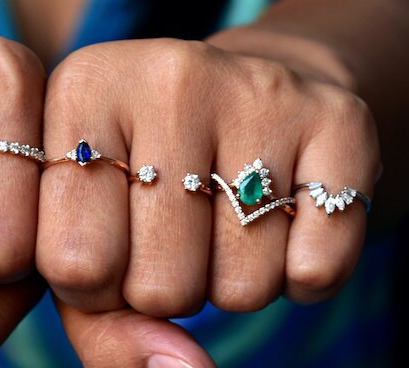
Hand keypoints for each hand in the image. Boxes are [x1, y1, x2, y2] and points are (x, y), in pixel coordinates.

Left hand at [37, 38, 378, 322]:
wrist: (253, 92)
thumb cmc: (147, 178)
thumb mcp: (90, 226)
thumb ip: (96, 321)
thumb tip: (175, 367)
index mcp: (82, 86)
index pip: (72, 262)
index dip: (96, 283)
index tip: (111, 235)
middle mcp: (167, 71)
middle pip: (161, 284)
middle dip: (169, 286)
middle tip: (177, 227)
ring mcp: (255, 87)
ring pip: (242, 285)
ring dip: (235, 280)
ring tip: (226, 214)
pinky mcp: (336, 116)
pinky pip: (317, 269)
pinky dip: (303, 272)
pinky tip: (284, 215)